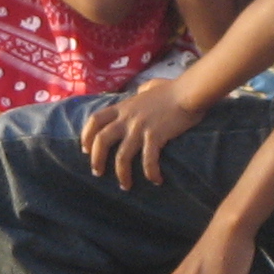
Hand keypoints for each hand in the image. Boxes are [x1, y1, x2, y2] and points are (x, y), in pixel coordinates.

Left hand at [81, 79, 204, 189]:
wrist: (187, 92)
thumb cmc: (171, 89)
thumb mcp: (149, 87)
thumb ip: (140, 92)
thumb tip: (140, 92)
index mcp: (122, 107)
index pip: (94, 120)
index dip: (86, 136)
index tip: (85, 149)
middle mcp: (126, 118)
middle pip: (101, 140)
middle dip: (96, 159)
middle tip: (98, 173)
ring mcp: (139, 128)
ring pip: (122, 156)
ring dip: (121, 174)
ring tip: (125, 186)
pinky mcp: (155, 136)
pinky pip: (148, 160)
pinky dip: (150, 173)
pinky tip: (156, 180)